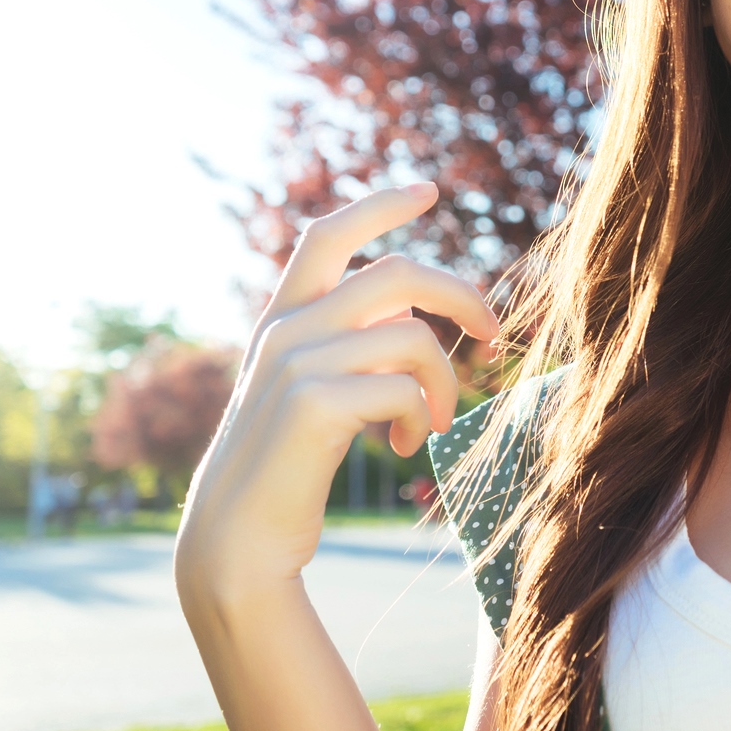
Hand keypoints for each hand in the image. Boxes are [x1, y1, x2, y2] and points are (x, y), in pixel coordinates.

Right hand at [175, 184, 499, 599]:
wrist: (237, 539)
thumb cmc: (284, 472)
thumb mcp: (308, 393)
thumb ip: (344, 348)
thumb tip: (411, 320)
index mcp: (281, 320)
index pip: (326, 236)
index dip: (378, 206)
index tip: (429, 190)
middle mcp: (284, 330)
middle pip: (396, 273)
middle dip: (462, 295)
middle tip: (493, 333)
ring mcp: (296, 363)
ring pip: (412, 336)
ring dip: (445, 382)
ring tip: (436, 421)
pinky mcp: (315, 404)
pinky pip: (404, 387)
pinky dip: (422, 417)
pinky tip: (407, 447)